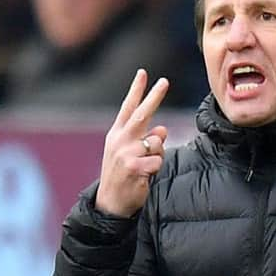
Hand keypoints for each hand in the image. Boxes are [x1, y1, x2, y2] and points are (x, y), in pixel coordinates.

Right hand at [95, 69, 168, 216]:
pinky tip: (144, 177)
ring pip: (157, 143)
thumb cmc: (124, 175)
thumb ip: (145, 138)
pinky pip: (158, 161)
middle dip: (154, 96)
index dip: (136, 90)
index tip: (143, 72)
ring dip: (157, 155)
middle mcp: (120, 140)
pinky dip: (156, 168)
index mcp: (117, 134)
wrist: (110, 203)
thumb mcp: (130, 154)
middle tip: (165, 81)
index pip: (128, 107)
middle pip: (142, 114)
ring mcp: (125, 152)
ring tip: (144, 168)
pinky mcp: (134, 166)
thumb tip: (162, 129)